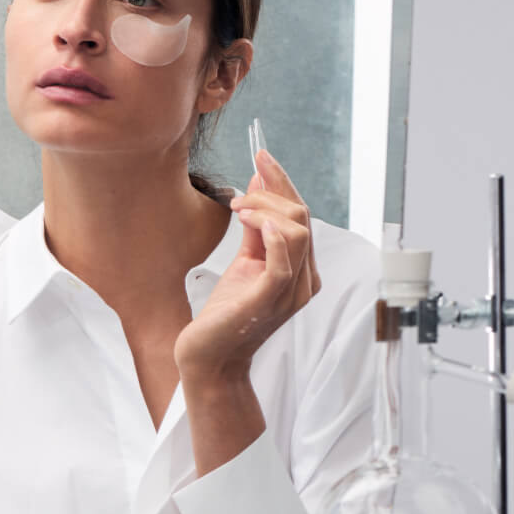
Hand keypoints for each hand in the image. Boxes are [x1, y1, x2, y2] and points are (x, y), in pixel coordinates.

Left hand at [174, 149, 319, 381]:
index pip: (302, 217)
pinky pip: (284, 259)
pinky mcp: (269, 300)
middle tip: (240, 193)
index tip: (261, 156)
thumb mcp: (244, 263)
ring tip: (237, 208)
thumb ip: (255, 230)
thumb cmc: (226, 314)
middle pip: (302, 219)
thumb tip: (256, 188)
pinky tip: (250, 219)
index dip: (283, 183)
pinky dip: (271, 233)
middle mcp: (304, 281)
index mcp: (301, 270)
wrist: (209, 357)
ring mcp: (290, 292)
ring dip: (265, 209)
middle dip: (271, 193)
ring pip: (297, 232)